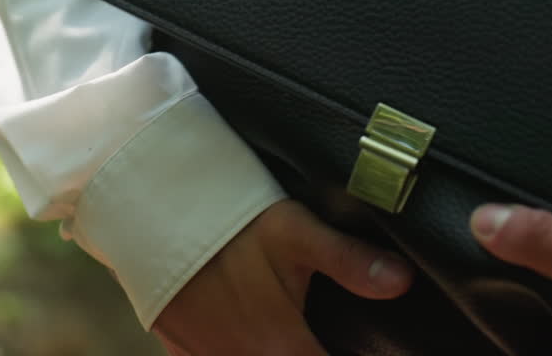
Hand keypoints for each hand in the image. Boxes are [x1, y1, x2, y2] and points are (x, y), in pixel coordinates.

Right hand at [152, 199, 412, 355]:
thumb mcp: (294, 231)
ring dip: (274, 353)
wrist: (148, 210)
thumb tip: (403, 280)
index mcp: (282, 348)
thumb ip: (348, 261)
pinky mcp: (181, 349)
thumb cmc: (225, 220)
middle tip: (317, 335)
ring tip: (286, 334)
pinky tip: (247, 336)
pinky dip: (232, 351)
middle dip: (309, 355)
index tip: (374, 355)